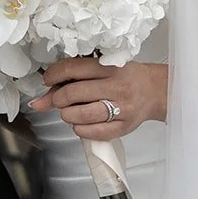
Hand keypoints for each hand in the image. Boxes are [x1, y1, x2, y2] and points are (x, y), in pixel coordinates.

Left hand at [28, 56, 167, 139]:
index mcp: (109, 66)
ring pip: (82, 115)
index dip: (53, 75)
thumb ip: (75, 77)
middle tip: (58, 99)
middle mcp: (116, 86)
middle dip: (57, 98)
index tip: (47, 80)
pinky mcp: (125, 127)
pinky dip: (80, 129)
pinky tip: (80, 123)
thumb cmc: (126, 76)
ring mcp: (122, 108)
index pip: (72, 69)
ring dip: (67, 115)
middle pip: (74, 93)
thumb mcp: (103, 67)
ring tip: (68, 112)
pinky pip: (94, 132)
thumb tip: (42, 96)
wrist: (155, 90)